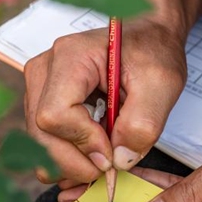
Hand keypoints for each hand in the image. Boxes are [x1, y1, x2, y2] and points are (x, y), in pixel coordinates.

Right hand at [23, 18, 187, 182]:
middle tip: (111, 166)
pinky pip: (44, 139)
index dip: (84, 142)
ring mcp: (40, 84)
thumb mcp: (162, 84)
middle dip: (76, 161)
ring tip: (105, 155)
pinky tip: (93, 152)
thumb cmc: (153, 50)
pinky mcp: (43, 98)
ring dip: (72, 160)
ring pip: (39, 141)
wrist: (147, 35)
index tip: (114, 152)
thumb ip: (143, 124)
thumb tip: (118, 160)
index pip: (55, 114)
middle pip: (41, 132)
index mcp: (71, 56)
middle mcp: (46, 68)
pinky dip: (67, 154)